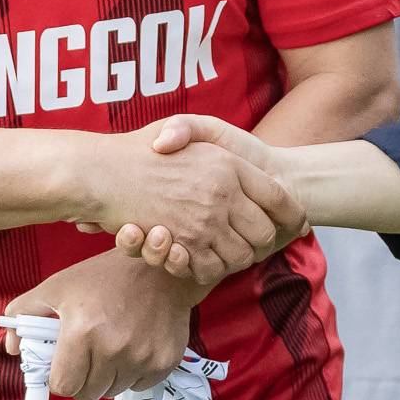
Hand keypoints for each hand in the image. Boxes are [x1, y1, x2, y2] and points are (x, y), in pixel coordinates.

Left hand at [0, 250, 197, 399]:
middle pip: (87, 394)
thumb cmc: (105, 276)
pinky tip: (132, 345)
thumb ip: (23, 313)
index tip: (64, 366)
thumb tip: (12, 347)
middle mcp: (113, 348)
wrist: (160, 267)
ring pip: (112, 391)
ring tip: (111, 344)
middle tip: (88, 353)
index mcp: (82, 330)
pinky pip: (138, 385)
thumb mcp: (57, 286)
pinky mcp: (164, 362)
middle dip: (83, 378)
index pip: (62, 386)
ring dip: (107, 376)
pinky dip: (132, 373)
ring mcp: (142, 357)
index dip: (60, 377)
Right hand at [70, 119, 304, 286]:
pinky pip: (213, 268)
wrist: (99, 172)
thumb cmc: (139, 151)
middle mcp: (222, 191)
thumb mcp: (184, 130)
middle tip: (258, 244)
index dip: (293, 214)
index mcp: (229, 163)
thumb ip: (221, 147)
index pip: (279, 196)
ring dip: (238, 259)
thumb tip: (252, 174)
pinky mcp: (183, 243)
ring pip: (242, 256)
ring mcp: (204, 219)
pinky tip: (205, 260)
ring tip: (230, 253)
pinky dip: (212, 269)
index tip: (300, 224)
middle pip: (266, 232)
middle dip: (265, 243)